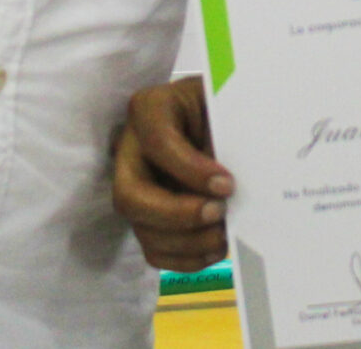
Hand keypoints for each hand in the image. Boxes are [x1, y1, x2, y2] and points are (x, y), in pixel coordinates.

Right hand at [112, 76, 234, 270]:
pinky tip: (214, 249)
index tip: (227, 184)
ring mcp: (135, 188)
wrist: (217, 118)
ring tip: (223, 235)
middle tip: (219, 213)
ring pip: (141, 229)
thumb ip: (224, 128)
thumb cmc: (220, 104)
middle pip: (130, 196)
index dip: (190, 169)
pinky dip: (186, 259)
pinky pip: (154, 251)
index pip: (157, 142)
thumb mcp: (222, 101)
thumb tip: (231, 183)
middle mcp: (131, 151)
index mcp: (149, 109)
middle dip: (176, 214)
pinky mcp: (146, 217)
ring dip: (187, 242)